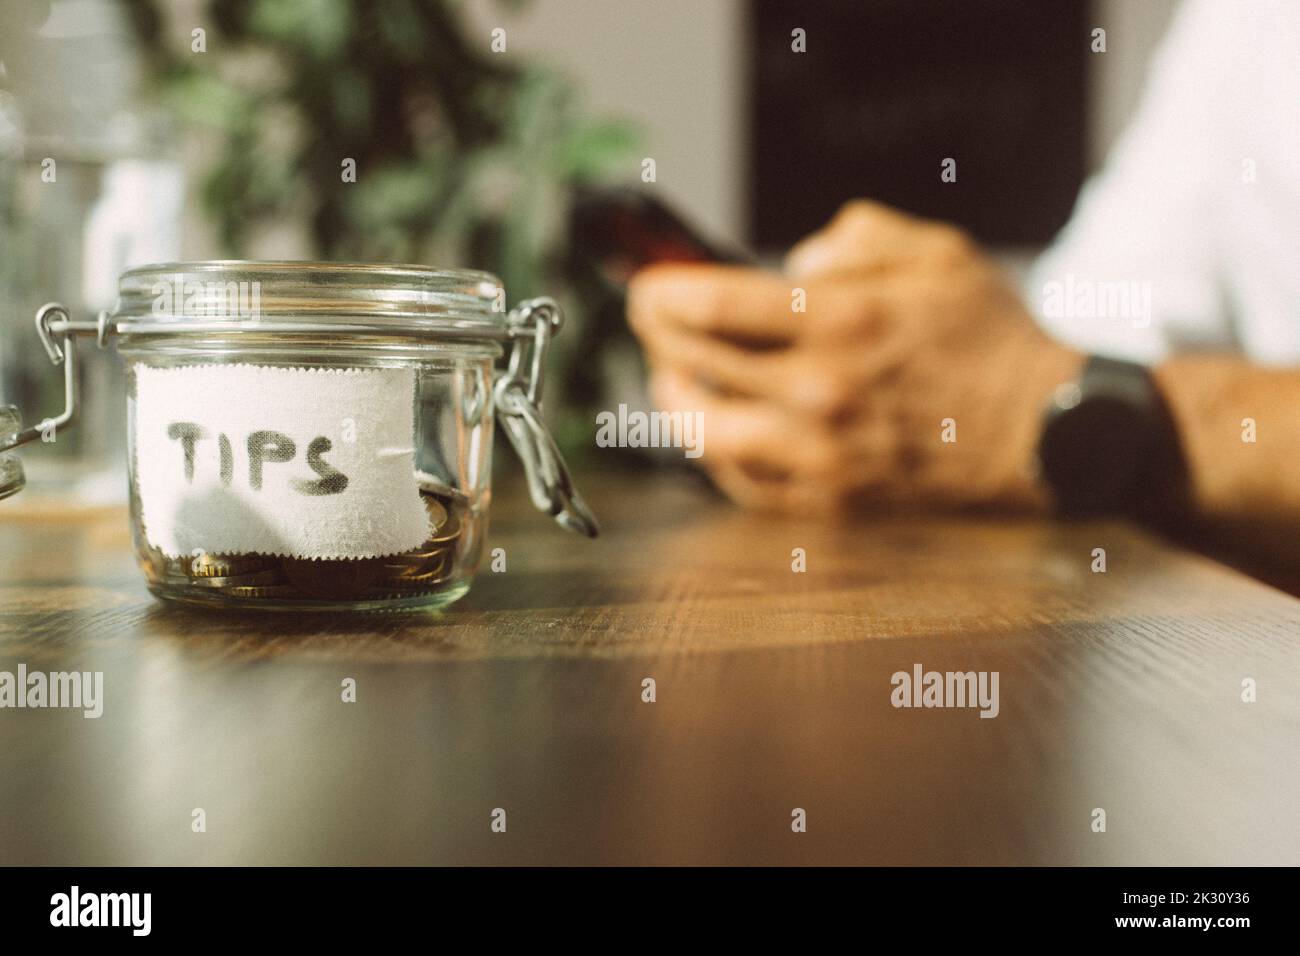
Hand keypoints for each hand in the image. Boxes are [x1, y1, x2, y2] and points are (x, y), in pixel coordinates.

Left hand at [626, 200, 1082, 513]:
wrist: (1040, 430)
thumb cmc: (985, 337)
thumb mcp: (936, 252)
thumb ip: (856, 238)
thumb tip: (794, 261)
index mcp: (843, 323)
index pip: (716, 306)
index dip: (664, 292)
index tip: (646, 285)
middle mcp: (821, 392)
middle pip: (696, 365)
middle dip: (656, 336)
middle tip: (647, 319)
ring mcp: (821, 454)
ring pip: (706, 434)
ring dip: (673, 401)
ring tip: (669, 377)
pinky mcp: (830, 500)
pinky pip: (745, 483)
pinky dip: (716, 455)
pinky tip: (714, 431)